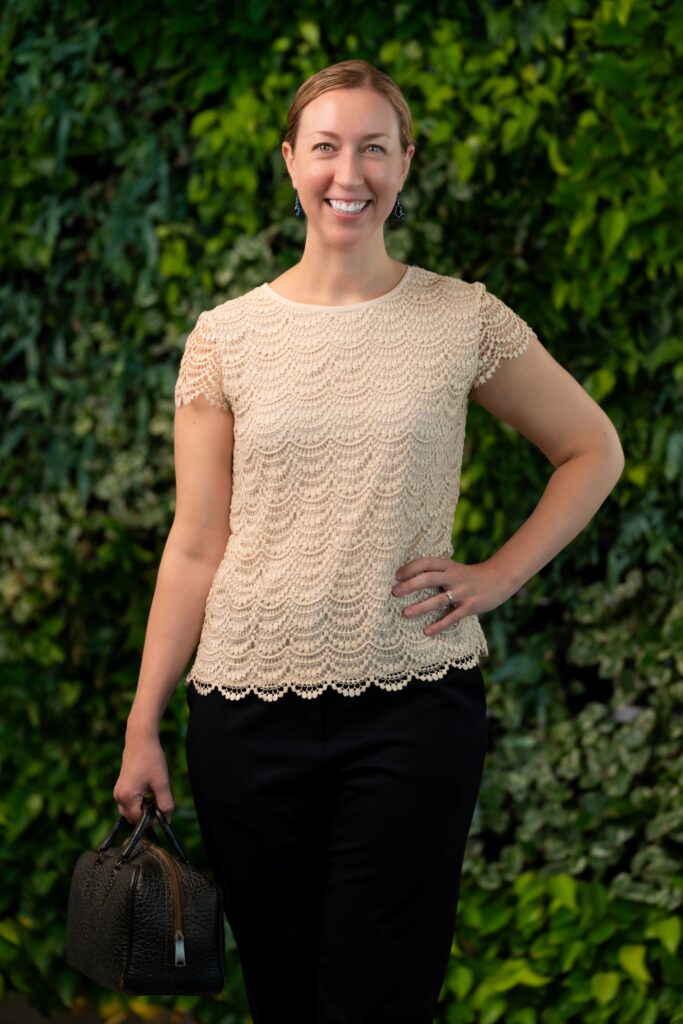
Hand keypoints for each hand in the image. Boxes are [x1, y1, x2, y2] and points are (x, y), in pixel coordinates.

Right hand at [113, 733, 174, 825]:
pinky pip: (129, 804)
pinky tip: (149, 791)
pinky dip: (139, 803)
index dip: (154, 819)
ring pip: (131, 812)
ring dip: (143, 810)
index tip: (164, 810)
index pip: (140, 820)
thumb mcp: (162, 783)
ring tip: (155, 794)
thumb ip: (165, 804)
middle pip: (134, 819)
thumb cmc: (151, 760)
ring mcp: (117, 793)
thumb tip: (167, 820)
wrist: (140, 740)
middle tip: (160, 801)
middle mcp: (118, 798)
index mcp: (127, 797)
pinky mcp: (120, 789)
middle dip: (148, 815)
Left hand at [391, 556, 515, 636]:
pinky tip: (427, 631)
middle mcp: (454, 577)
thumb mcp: (454, 568)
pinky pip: (452, 617)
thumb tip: (409, 574)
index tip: (397, 575)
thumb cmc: (469, 575)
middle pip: (428, 579)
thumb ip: (437, 570)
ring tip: (405, 613)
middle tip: (394, 592)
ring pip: (438, 600)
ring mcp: (462, 592)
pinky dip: (439, 625)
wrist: (499, 579)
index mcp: (449, 566)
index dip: (411, 567)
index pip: (427, 562)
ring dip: (420, 607)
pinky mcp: (470, 606)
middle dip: (410, 586)